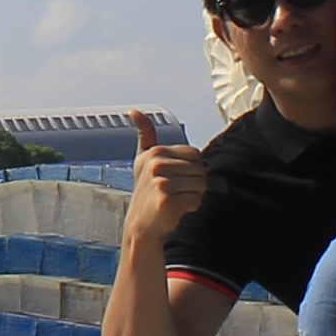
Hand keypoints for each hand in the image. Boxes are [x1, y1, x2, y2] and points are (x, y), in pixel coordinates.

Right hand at [128, 112, 212, 236]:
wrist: (141, 225)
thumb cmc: (147, 191)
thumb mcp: (144, 161)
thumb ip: (145, 135)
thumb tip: (134, 111)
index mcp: (155, 152)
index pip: (196, 155)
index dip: (191, 169)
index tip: (175, 179)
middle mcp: (156, 164)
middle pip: (200, 169)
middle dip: (193, 184)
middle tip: (175, 193)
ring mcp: (160, 182)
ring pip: (201, 185)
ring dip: (193, 196)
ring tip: (176, 201)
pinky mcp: (166, 200)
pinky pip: (196, 200)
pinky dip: (191, 208)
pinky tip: (176, 211)